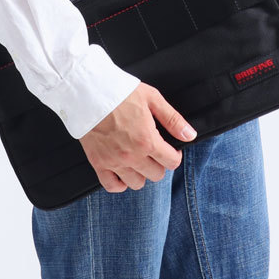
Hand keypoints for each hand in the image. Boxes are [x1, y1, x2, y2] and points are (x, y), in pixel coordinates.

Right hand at [79, 82, 196, 192]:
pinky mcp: (98, 163)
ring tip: (138, 160)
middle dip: (159, 164)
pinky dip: (119, 183)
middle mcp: (132, 155)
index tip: (170, 150)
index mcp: (147, 140)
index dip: (174, 156)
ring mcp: (114, 161)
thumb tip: (190, 135)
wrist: (88, 92)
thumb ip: (173, 119)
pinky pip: (112, 186)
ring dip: (140, 174)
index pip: (171, 162)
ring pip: (137, 183)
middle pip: (156, 175)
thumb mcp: (152, 99)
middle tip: (153, 151)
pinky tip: (122, 172)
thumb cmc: (120, 92)